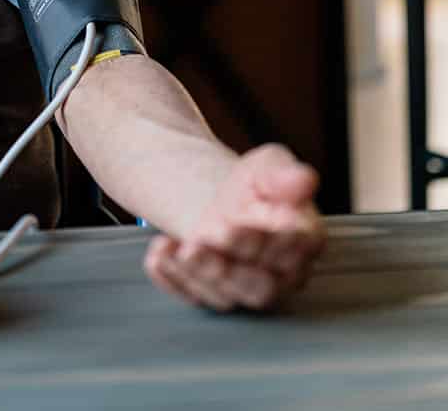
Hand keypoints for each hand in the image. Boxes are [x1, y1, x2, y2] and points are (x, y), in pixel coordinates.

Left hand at [143, 145, 324, 311]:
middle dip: (231, 264)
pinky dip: (170, 277)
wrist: (219, 194)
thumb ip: (284, 174)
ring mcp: (241, 288)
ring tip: (183, 249)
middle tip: (210, 237)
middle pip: (260, 285)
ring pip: (224, 296)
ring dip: (200, 274)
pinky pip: (189, 295)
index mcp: (302, 241)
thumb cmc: (253, 184)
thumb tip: (303, 179)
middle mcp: (278, 275)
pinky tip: (159, 251)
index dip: (269, 238)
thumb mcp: (269, 166)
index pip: (295, 249)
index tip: (242, 220)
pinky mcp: (208, 292)